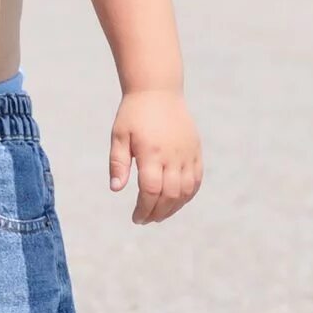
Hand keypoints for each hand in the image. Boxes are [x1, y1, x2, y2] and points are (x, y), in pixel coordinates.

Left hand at [110, 88, 201, 223]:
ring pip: (186, 190)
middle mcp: (173, 155)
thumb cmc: (133, 114)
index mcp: (152, 153)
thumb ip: (118, 163)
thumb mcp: (119, 136)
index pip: (151, 190)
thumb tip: (116, 188)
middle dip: (157, 212)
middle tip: (145, 220)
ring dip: (174, 207)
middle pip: (170, 195)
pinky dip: (188, 195)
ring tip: (159, 215)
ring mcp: (188, 154)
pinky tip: (176, 202)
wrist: (158, 92)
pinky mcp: (196, 151)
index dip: (144, 208)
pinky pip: (196, 180)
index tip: (136, 218)